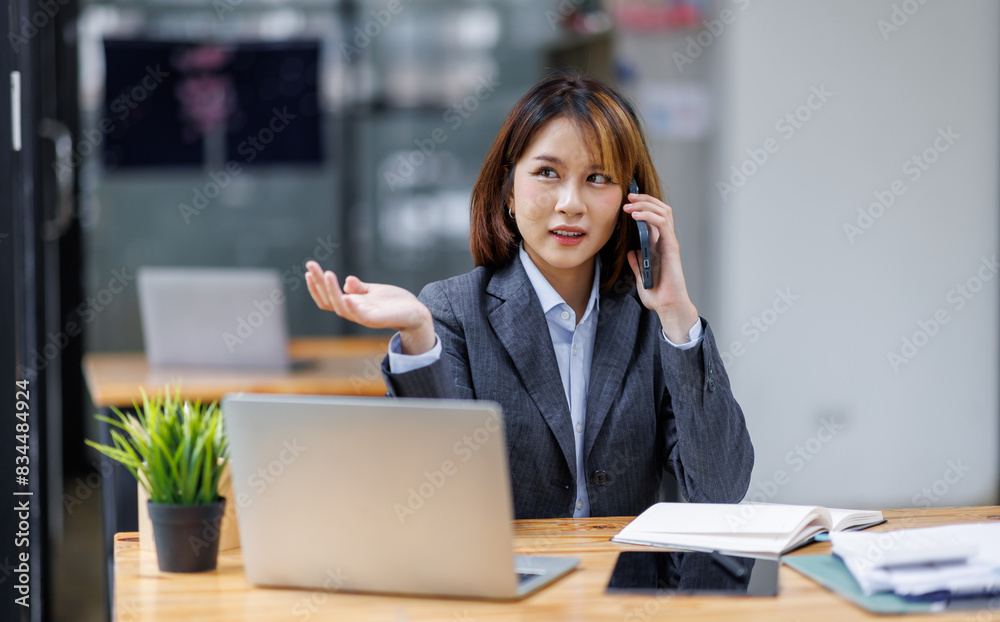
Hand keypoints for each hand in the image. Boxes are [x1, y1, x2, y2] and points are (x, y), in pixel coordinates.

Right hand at [304, 261, 435, 354]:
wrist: (416, 312)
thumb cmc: (394, 302)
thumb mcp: (373, 291)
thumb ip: (359, 288)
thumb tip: (346, 281)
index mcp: (352, 305)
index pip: (327, 298)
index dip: (316, 285)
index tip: (309, 268)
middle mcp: (354, 312)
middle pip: (329, 301)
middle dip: (318, 284)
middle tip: (311, 267)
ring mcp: (364, 317)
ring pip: (341, 308)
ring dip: (332, 292)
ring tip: (328, 275)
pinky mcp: (376, 320)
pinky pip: (360, 315)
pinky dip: (351, 307)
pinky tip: (346, 295)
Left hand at [623, 193, 699, 342]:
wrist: (668, 306)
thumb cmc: (657, 295)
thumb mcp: (640, 277)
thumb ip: (637, 264)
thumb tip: (631, 253)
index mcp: (659, 246)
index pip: (654, 218)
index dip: (643, 206)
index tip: (627, 202)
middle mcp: (666, 241)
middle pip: (660, 209)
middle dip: (645, 199)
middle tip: (628, 195)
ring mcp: (670, 243)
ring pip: (663, 212)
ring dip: (645, 203)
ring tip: (629, 203)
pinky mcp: (671, 247)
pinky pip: (662, 224)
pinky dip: (648, 215)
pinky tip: (635, 215)